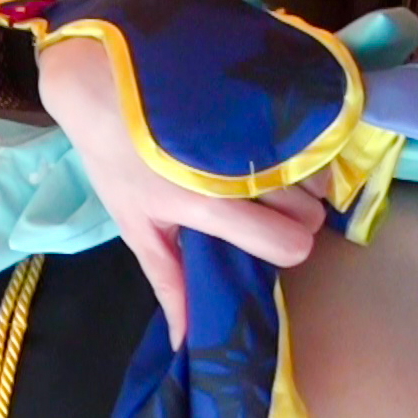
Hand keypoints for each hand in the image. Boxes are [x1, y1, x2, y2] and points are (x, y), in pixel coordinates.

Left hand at [38, 37, 328, 342]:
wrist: (100, 77)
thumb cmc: (116, 159)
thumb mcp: (136, 225)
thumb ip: (169, 281)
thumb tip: (184, 340)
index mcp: (209, 202)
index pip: (291, 243)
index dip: (286, 247)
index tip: (264, 239)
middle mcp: (241, 164)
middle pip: (311, 209)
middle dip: (296, 215)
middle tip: (261, 207)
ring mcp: (258, 122)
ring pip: (317, 168)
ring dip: (301, 177)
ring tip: (263, 171)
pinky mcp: (264, 89)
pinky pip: (311, 126)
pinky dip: (304, 141)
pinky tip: (273, 141)